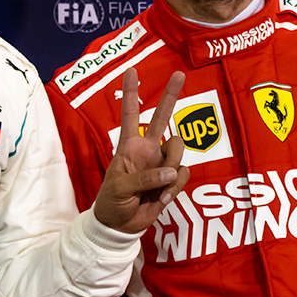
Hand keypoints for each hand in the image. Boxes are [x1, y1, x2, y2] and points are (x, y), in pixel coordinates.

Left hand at [92, 69, 189, 232]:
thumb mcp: (121, 188)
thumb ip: (145, 178)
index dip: (130, 92)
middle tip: (180, 74)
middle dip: (171, 96)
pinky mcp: (172, 179)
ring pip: (178, 150)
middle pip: (162, 117)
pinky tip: (163, 198)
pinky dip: (175, 186)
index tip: (132, 70)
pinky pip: (183, 173)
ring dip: (171, 167)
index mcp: (129, 146)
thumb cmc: (112, 202)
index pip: (130, 113)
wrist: (121, 225)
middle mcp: (148, 149)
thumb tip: (169, 172)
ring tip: (158, 188)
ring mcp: (162, 163)